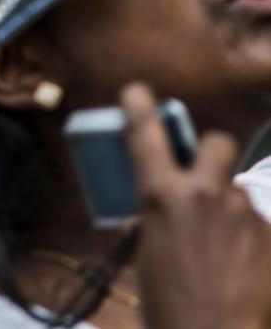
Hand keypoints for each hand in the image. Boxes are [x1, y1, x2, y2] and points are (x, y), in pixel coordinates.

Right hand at [122, 82, 270, 328]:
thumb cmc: (169, 303)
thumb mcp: (146, 253)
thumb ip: (154, 220)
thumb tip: (156, 213)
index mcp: (162, 195)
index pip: (147, 134)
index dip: (140, 107)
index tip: (137, 91)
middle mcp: (206, 194)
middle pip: (217, 143)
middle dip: (210, 151)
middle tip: (202, 172)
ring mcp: (243, 214)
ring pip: (238, 191)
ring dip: (228, 207)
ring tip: (218, 246)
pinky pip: (256, 224)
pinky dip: (246, 238)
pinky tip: (237, 266)